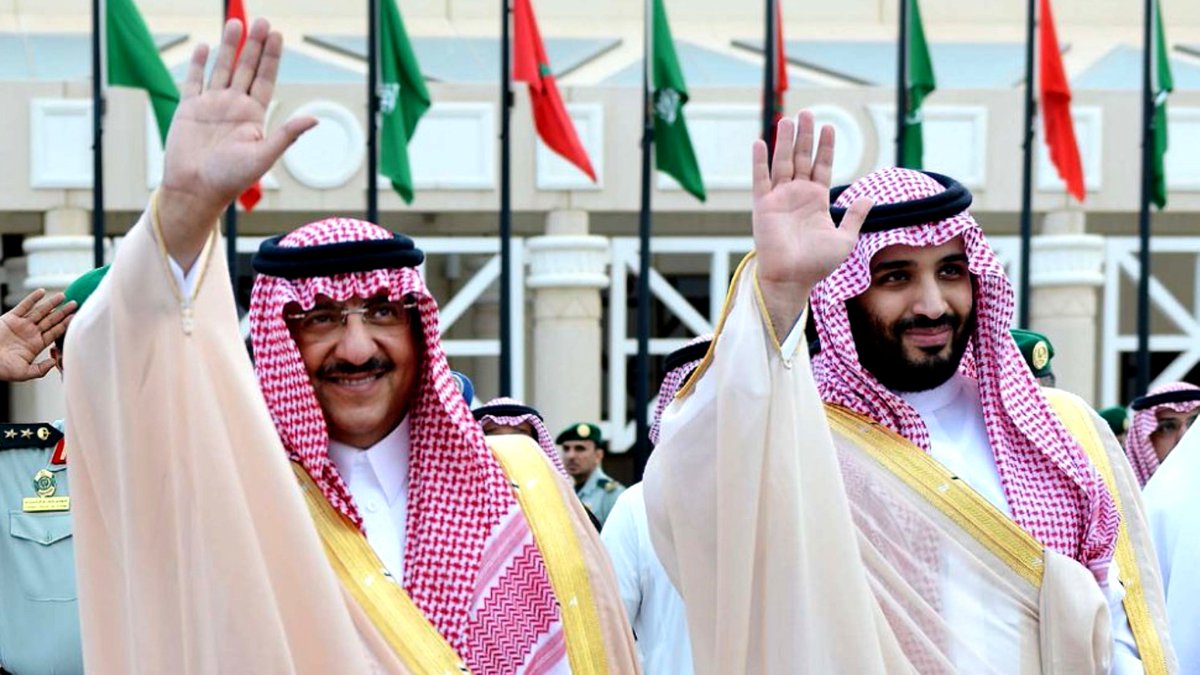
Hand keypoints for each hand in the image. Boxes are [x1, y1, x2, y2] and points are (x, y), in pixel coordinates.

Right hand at [0, 289, 75, 381]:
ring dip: (51, 303)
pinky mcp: (10, 318)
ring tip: (62, 296)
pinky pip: (24, 306)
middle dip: (63, 312)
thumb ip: (40, 369)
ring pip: (40, 311)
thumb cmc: (1, 369)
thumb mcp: (24, 372)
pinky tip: (42, 292)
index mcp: (36, 345)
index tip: (76, 317)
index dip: (66, 324)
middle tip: (75, 303)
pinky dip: (32, 298)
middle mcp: (31, 333)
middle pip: (51, 320)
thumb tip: (54, 363)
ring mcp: (21, 325)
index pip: (55, 332)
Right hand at [158, 18, 317, 267]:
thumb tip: (315, 119)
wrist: (195, 189)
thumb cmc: (230, 178)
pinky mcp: (189, 109)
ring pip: (222, 69)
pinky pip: (195, 81)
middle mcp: (234, 107)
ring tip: (236, 23)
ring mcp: (211, 106)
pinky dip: (199, 63)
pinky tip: (205, 47)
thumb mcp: (263, 156)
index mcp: (254, 116)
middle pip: (246, 69)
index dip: (271, 57)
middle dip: (254, 45)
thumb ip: (287, 134)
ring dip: (229, 47)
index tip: (277, 34)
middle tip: (262, 20)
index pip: (265, 79)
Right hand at [751, 111, 872, 336]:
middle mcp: (797, 195)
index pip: (821, 166)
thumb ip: (854, 217)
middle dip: (806, 136)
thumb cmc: (817, 264)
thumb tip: (869, 198)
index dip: (825, 147)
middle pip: (802, 158)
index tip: (829, 126)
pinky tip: (760, 142)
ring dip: (785, 141)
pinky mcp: (763, 206)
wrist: (793, 279)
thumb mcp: (844, 239)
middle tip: (808, 112)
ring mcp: (779, 198)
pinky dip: (759, 161)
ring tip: (788, 119)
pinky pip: (760, 179)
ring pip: (783, 162)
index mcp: (816, 200)